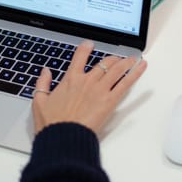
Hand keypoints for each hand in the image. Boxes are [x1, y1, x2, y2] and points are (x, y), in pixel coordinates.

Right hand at [32, 40, 146, 133]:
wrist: (63, 136)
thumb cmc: (52, 122)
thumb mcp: (39, 101)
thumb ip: (42, 83)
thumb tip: (45, 71)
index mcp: (70, 79)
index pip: (80, 57)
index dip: (85, 48)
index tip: (89, 44)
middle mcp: (87, 81)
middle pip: (103, 63)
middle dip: (112, 58)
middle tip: (117, 58)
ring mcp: (100, 90)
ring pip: (116, 70)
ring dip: (126, 62)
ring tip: (132, 59)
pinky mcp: (110, 101)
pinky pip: (125, 84)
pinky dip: (135, 74)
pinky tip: (141, 67)